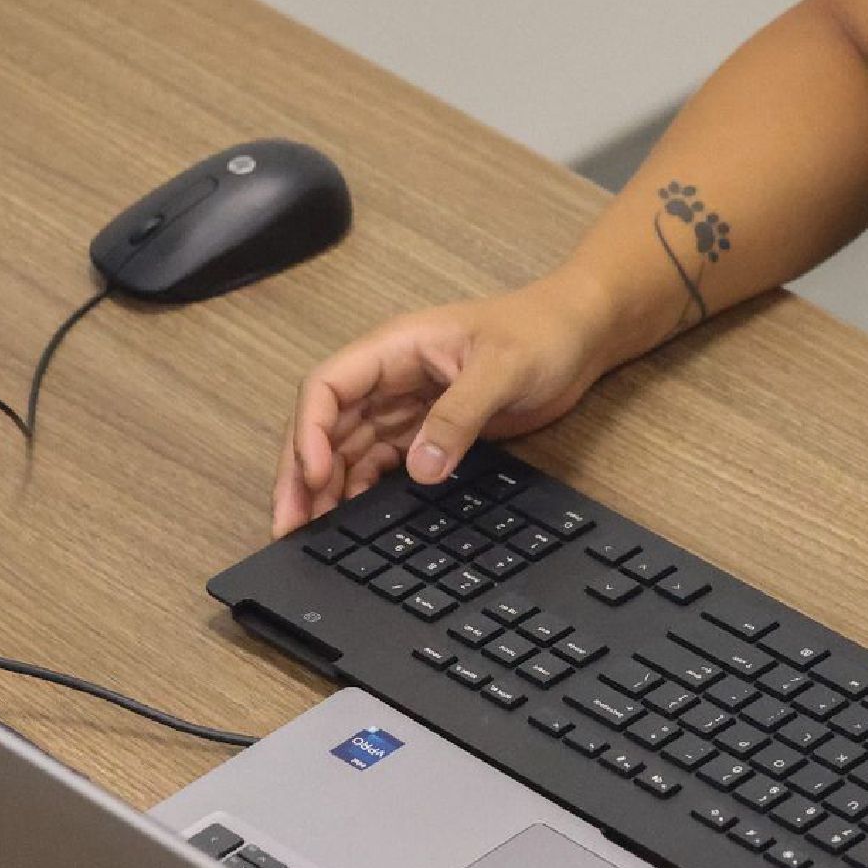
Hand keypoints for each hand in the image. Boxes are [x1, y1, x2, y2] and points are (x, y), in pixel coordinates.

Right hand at [271, 271, 621, 536]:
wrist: (579, 336)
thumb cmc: (542, 332)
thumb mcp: (503, 369)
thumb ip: (459, 417)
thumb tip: (421, 469)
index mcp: (394, 348)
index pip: (327, 388)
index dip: (310, 432)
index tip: (315, 476)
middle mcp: (389, 378)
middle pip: (325, 427)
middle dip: (301, 474)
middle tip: (287, 524)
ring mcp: (405, 407)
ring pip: (346, 451)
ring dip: (325, 490)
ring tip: (309, 534)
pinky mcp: (427, 431)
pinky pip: (379, 464)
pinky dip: (361, 493)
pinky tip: (352, 522)